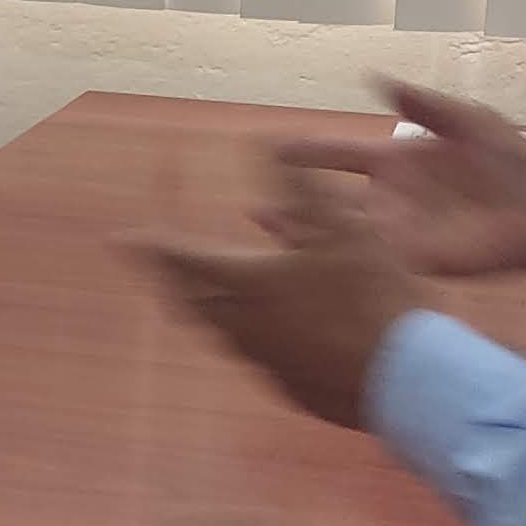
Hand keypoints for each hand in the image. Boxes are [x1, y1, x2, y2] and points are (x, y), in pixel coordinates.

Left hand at [132, 211, 433, 429]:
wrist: (403, 379)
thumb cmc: (374, 297)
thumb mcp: (345, 226)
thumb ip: (300, 184)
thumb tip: (266, 139)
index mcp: (249, 281)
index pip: (183, 259)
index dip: (151, 247)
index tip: (122, 240)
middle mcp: (244, 324)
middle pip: (191, 301)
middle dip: (169, 280)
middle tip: (154, 269)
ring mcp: (263, 360)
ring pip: (218, 331)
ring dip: (203, 308)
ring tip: (198, 297)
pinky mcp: (287, 386)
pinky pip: (252, 355)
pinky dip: (244, 333)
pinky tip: (262, 332)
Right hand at [267, 80, 525, 277]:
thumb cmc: (511, 159)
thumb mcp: (468, 120)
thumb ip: (424, 103)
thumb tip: (379, 79)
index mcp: (398, 162)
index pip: (343, 156)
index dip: (311, 152)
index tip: (275, 145)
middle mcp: (392, 197)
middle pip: (331, 200)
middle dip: (294, 202)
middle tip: (255, 205)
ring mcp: (401, 230)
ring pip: (343, 235)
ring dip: (309, 237)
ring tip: (272, 234)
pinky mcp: (417, 259)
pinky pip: (373, 260)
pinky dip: (345, 261)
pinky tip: (317, 264)